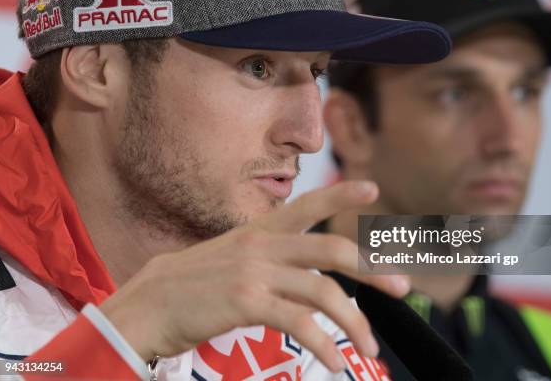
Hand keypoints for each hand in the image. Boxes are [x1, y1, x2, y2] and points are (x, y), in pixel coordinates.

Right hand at [99, 181, 409, 371]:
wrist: (148, 303)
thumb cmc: (192, 284)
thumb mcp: (231, 256)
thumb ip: (267, 256)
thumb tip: (302, 271)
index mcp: (260, 231)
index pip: (308, 204)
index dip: (342, 194)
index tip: (373, 187)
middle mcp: (262, 245)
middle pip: (332, 250)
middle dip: (372, 268)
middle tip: (402, 287)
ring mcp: (255, 272)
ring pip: (323, 291)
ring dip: (354, 322)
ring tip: (370, 348)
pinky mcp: (246, 302)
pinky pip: (298, 322)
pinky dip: (323, 344)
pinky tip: (334, 362)